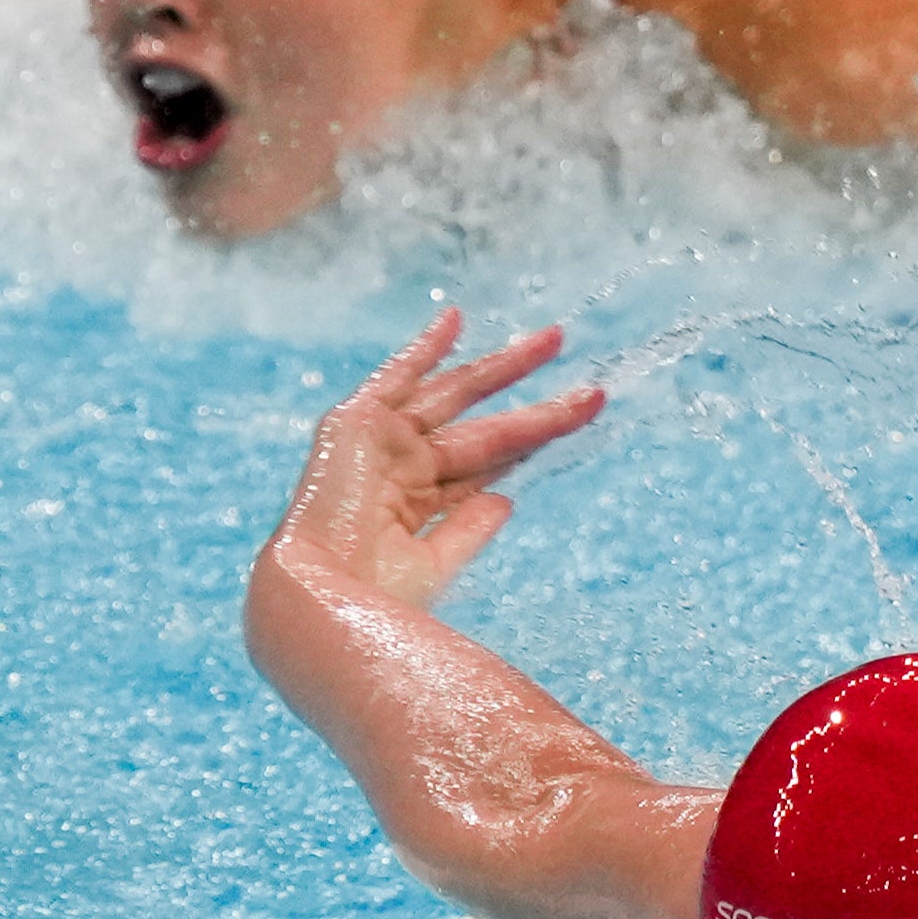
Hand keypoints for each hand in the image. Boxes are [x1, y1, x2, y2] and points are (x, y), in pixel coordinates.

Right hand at [265, 309, 602, 608]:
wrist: (324, 599)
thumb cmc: (376, 599)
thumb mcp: (439, 561)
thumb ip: (469, 528)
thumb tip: (506, 500)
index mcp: (414, 508)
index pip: (486, 467)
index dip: (532, 443)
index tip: (577, 419)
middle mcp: (397, 470)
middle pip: (485, 430)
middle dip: (538, 410)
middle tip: (593, 390)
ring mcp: (378, 445)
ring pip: (457, 396)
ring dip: (506, 368)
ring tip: (557, 340)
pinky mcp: (356, 425)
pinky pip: (395, 377)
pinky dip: (423, 349)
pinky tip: (457, 318)